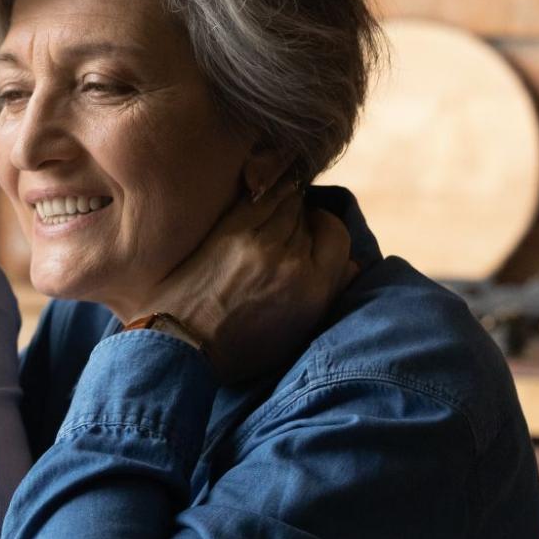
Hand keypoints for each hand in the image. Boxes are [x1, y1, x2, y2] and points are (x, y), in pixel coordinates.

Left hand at [143, 182, 357, 385]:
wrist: (185, 345)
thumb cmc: (241, 347)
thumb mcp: (298, 332)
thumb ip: (329, 294)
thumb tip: (353, 264)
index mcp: (314, 289)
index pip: (337, 235)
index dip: (326, 226)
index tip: (315, 226)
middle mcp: (293, 262)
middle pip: (308, 216)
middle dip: (301, 216)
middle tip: (286, 220)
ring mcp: (261, 242)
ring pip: (285, 201)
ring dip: (282, 199)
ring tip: (273, 205)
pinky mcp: (231, 230)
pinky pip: (258, 198)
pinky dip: (262, 192)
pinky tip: (257, 192)